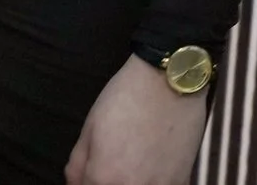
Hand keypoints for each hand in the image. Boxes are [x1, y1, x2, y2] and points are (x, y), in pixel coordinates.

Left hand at [64, 54, 210, 184]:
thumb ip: (78, 165)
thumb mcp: (89, 128)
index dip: (86, 183)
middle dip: (106, 182)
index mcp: (103, 178)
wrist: (169, 82)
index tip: (91, 174)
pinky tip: (152, 166)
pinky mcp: (182, 183)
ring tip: (133, 163)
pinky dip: (153, 182)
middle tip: (112, 164)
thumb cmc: (126, 98)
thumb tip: (75, 184)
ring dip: (130, 182)